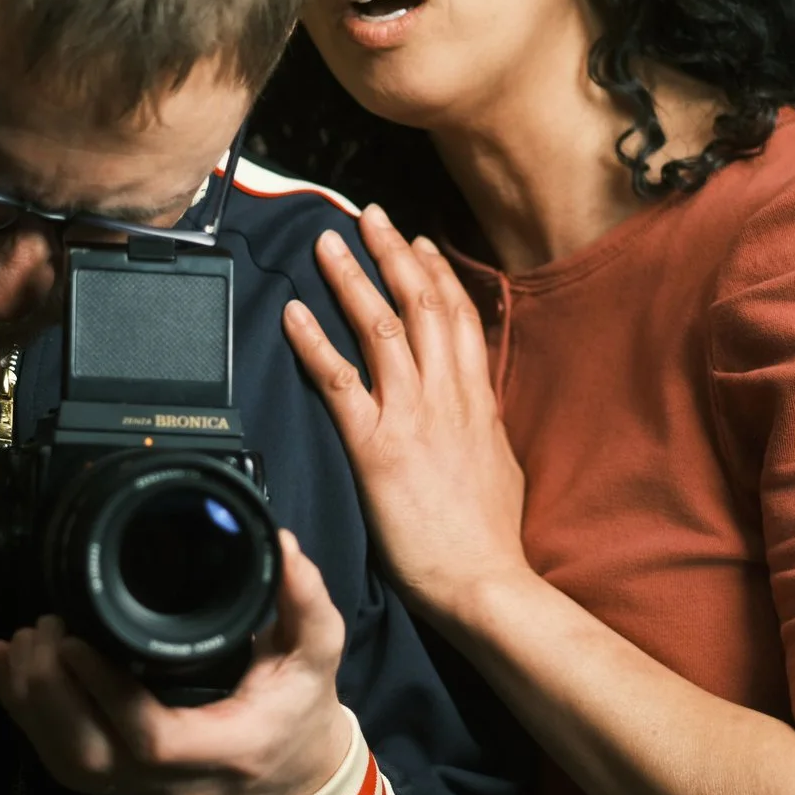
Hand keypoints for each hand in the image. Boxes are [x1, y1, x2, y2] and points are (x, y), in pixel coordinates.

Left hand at [0, 531, 357, 794]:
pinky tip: (12, 670)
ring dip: (31, 704)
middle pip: (93, 757)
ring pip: (69, 764)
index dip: (107, 693)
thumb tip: (280, 545)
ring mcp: (142, 790)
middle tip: (42, 628)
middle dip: (52, 693)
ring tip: (22, 642)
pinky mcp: (120, 783)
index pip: (153, 739)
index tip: (75, 639)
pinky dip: (28, 717)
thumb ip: (304, 602)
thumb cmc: (300, 710)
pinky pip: (62, 762)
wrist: (292, 776)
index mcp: (227, 749)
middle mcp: (177, 782)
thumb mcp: (317, 654)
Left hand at [281, 203, 531, 620]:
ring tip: (326, 243)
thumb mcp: (500, 465)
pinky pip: (339, 380)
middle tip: (370, 215)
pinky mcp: (375, 445)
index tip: (419, 242)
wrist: (482, 579)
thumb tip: (480, 411)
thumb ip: (484, 428)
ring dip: (351, 278)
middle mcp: (446, 395)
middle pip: (420, 304)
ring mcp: (411, 415)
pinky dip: (314, 341)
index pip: (459, 318)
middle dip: (393, 253)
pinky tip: (294, 312)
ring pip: (379, 326)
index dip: (437, 274)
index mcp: (477, 400)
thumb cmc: (489, 537)